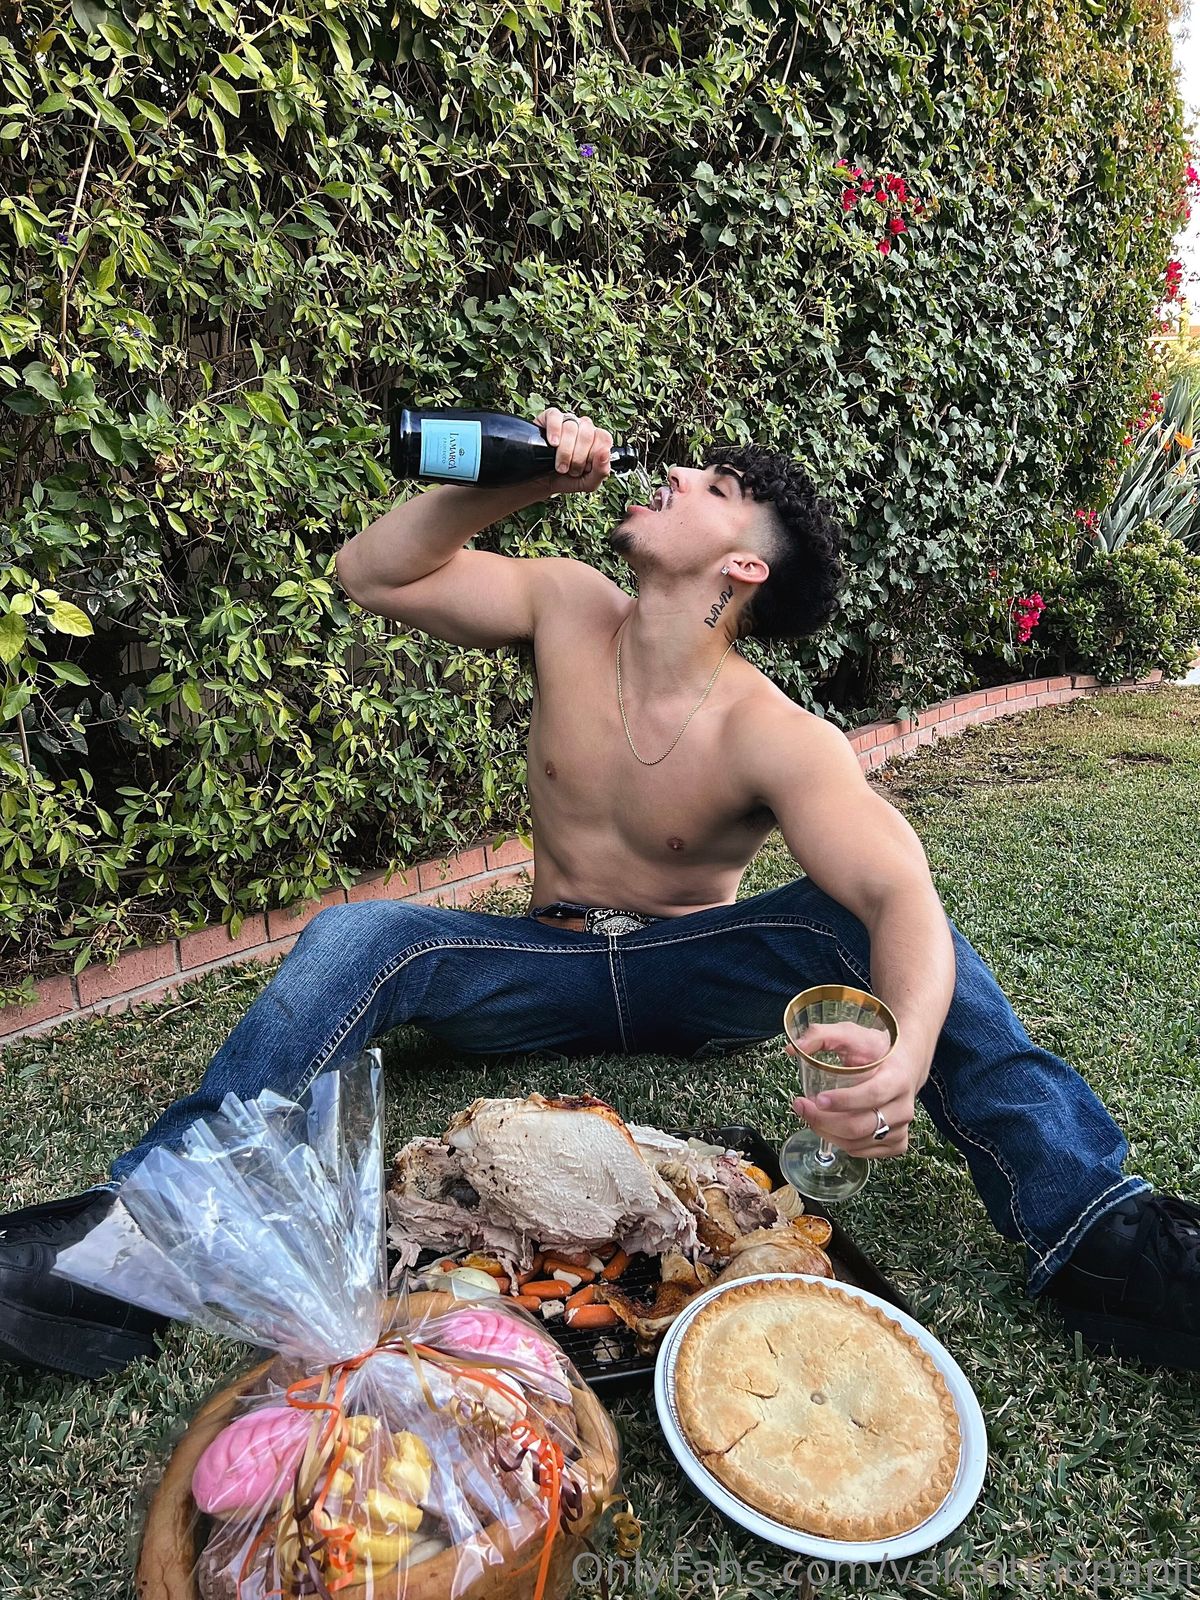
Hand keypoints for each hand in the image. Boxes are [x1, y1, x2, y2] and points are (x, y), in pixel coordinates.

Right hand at [533, 407, 612, 494]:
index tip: (585, 468)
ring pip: (571, 427)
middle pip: (587, 434)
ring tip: (559, 466)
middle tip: (570, 470)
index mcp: (596, 440)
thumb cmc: (566, 479)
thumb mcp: (588, 483)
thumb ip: (601, 471)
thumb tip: (605, 453)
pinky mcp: (551, 417)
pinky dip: (554, 431)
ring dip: (564, 452)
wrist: (542, 482)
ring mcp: (568, 420)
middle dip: (578, 458)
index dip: (594, 455)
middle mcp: (584, 428)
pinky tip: (553, 443)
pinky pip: (555, 417)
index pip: (604, 438)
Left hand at [787, 1022, 923, 1159]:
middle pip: (860, 1126)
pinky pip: (862, 1152)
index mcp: (897, 1078)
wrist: (906, 1065)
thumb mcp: (852, 1034)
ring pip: (857, 1143)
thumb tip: (792, 1048)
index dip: (843, 1100)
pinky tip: (831, 1126)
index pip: (872, 1095)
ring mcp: (902, 1129)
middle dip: (823, 1120)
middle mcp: (903, 1107)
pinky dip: (840, 1142)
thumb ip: (821, 1035)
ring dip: (826, 1132)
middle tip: (800, 1106)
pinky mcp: (897, 1144)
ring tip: (811, 1114)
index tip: (817, 1098)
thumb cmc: (876, 1050)